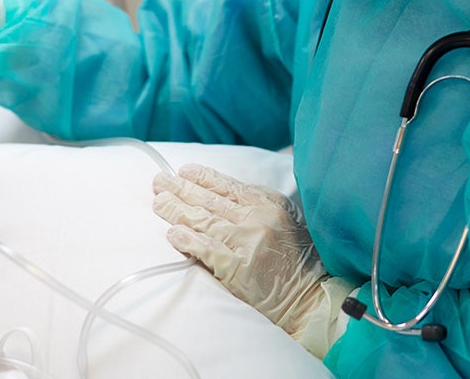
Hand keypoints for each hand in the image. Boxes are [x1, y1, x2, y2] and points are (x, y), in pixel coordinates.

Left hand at [153, 164, 352, 356]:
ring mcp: (247, 242)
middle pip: (210, 200)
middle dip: (180, 189)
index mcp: (268, 204)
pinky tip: (172, 234)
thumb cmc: (298, 260)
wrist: (311, 298)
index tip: (183, 171)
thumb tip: (222, 191)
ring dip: (176, 210)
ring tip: (158, 203)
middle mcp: (257, 218)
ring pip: (203, 221)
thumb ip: (259, 203)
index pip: (228, 185)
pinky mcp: (238, 268)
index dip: (202, 176)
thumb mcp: (286, 219)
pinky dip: (187, 240)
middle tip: (158, 182)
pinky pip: (206, 250)